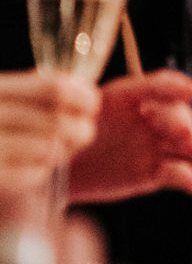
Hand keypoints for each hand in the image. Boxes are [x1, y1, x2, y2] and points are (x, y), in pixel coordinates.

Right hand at [0, 73, 99, 197]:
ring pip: (49, 150)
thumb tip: (77, 88)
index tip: (91, 102)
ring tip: (58, 148)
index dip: (82, 96)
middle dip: (80, 129)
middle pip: (57, 123)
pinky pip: (32, 175)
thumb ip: (30, 90)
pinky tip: (35, 165)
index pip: (54, 90)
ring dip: (62, 150)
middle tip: (83, 131)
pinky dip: (41, 170)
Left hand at [66, 72, 191, 204]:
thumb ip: (120, 95)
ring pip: (186, 145)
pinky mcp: (153, 174)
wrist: (56, 168)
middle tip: (183, 132)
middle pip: (182, 117)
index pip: (168, 89)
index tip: (188, 92)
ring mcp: (155, 148)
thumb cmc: (72, 130)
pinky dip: (187, 178)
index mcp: (138, 97)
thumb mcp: (91, 102)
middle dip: (187, 123)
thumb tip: (156, 88)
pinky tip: (190, 181)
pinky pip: (177, 174)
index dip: (178, 90)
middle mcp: (153, 121)